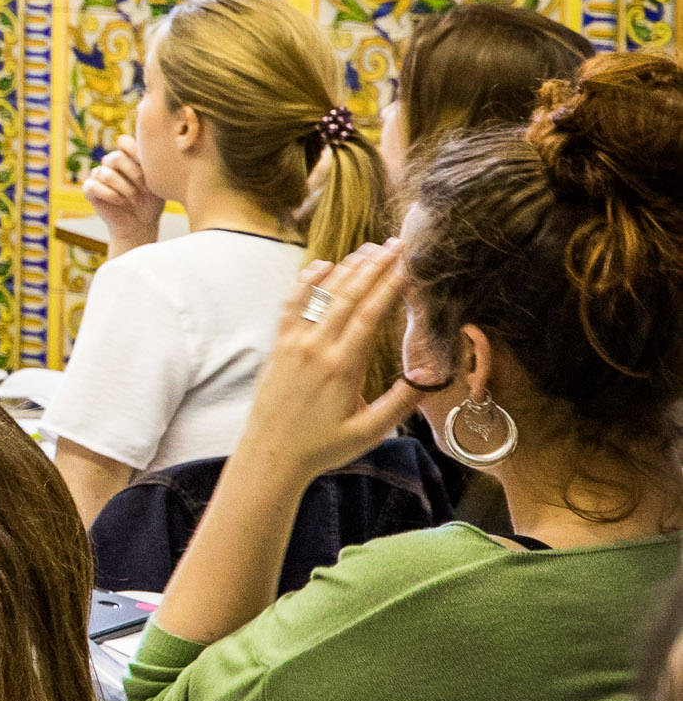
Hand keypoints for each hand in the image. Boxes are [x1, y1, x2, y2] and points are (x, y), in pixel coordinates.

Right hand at [80, 140, 163, 251]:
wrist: (141, 223)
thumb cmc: (152, 201)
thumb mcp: (157, 181)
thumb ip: (152, 164)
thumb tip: (154, 151)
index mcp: (127, 156)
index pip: (124, 141)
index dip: (135, 152)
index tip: (149, 168)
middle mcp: (111, 163)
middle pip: (115, 158)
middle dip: (133, 174)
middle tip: (145, 188)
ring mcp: (98, 175)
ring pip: (106, 174)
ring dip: (124, 188)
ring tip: (135, 198)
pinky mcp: (90, 189)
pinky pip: (93, 186)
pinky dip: (110, 195)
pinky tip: (121, 201)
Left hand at [228, 236, 423, 479]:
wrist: (270, 456)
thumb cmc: (323, 447)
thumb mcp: (371, 432)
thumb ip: (401, 403)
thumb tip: (429, 376)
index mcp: (341, 367)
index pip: (369, 315)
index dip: (389, 285)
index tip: (407, 263)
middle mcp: (315, 349)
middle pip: (347, 297)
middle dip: (373, 267)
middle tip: (395, 244)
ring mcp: (292, 345)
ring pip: (320, 297)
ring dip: (345, 270)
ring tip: (368, 249)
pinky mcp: (277, 347)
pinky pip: (290, 306)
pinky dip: (305, 283)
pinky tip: (321, 266)